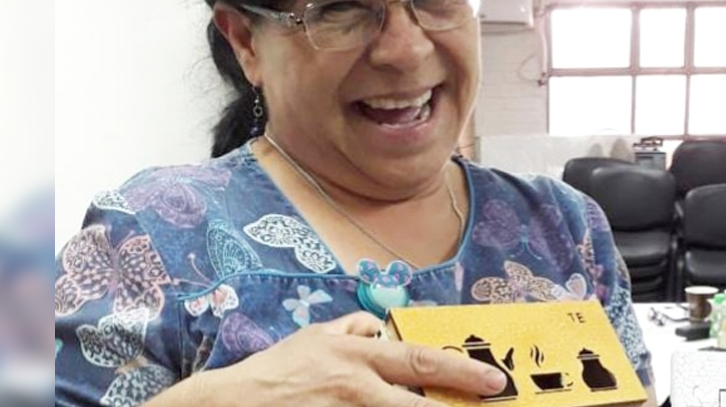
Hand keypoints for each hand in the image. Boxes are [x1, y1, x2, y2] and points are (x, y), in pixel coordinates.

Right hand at [195, 312, 506, 406]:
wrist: (232, 405)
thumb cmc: (274, 372)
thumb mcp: (313, 337)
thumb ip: (350, 329)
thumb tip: (377, 326)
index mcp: (356, 357)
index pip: (419, 360)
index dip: (461, 370)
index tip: (493, 379)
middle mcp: (356, 388)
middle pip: (417, 403)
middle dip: (457, 403)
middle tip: (489, 400)